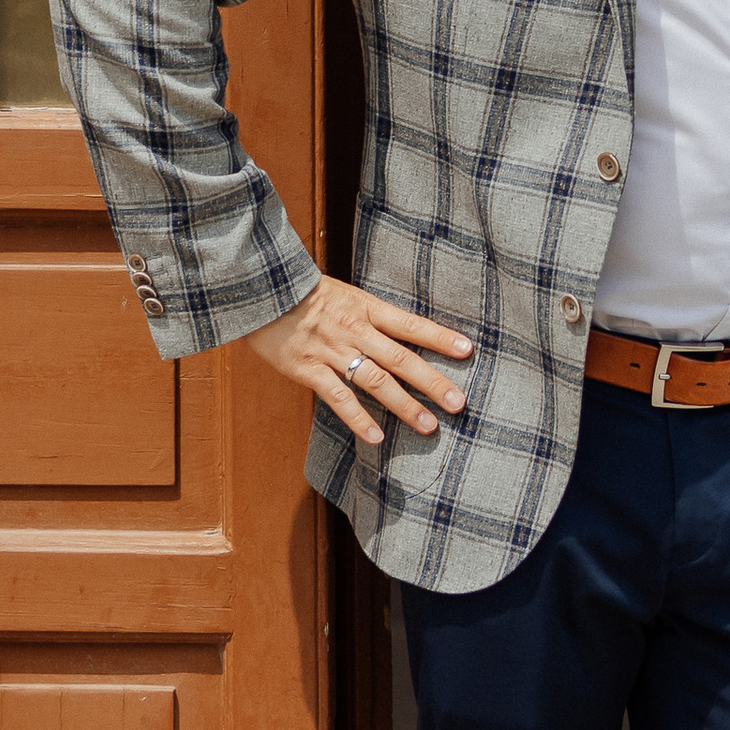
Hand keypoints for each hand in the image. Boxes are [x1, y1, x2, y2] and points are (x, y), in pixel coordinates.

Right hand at [247, 272, 472, 446]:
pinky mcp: (307, 369)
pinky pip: (337, 397)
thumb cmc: (305, 294)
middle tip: (459, 403)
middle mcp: (354, 330)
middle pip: (400, 358)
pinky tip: (376, 438)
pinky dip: (357, 418)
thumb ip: (372, 317)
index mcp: (366, 308)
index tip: (468, 351)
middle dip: (432, 382)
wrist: (260, 290)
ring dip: (404, 406)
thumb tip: (406, 336)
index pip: (411, 324)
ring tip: (429, 426)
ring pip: (375, 381)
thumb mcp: (346, 296)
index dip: (440, 338)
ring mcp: (331, 350)